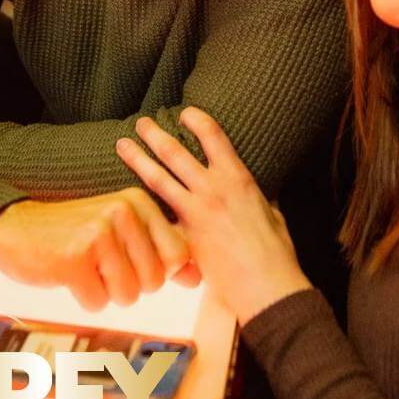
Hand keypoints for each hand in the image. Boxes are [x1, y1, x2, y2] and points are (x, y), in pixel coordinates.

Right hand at [0, 188, 200, 310]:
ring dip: (106, 291)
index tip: (129, 257)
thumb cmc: (78, 235)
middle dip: (130, 284)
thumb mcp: (125, 233)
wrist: (17, 229)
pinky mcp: (74, 257)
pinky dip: (84, 298)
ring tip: (88, 266)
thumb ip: (163, 252)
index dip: (156, 270)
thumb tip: (197, 277)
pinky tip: (70, 273)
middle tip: (103, 263)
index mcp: (141, 202)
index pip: (177, 257)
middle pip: (155, 281)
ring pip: (128, 295)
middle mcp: (123, 211)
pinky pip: (98, 303)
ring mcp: (98, 232)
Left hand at [115, 108, 311, 324]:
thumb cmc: (276, 253)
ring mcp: (197, 211)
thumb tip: (262, 198)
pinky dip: (141, 208)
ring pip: (159, 178)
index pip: (213, 136)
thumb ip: (261, 201)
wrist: (267, 285)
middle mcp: (214, 188)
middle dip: (155, 135)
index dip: (197, 120)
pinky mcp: (185, 236)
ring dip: (138, 159)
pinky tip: (124, 201)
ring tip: (122, 145)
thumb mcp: (273, 215)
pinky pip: (158, 217)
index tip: (184, 113)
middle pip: (176, 152)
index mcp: (239, 178)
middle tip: (141, 123)